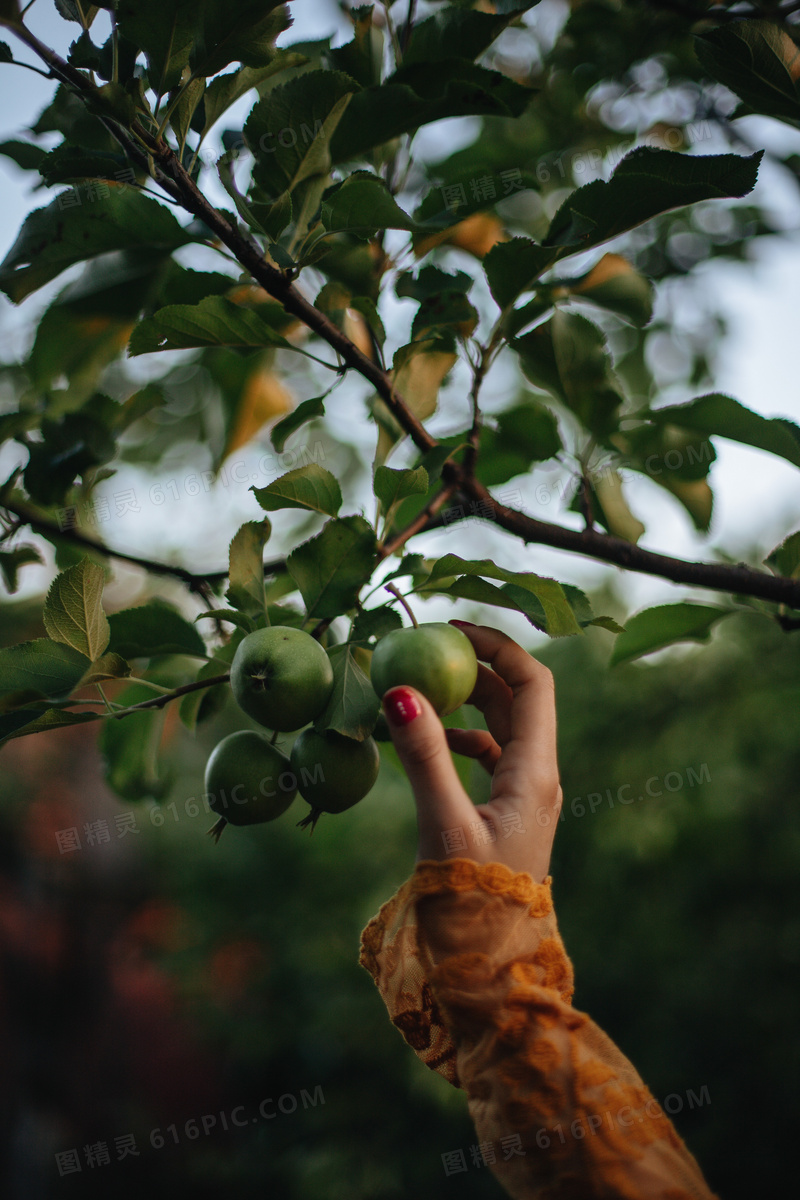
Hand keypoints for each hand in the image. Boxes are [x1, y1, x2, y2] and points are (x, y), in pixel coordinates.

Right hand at [380, 621, 562, 883]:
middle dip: (479, 666)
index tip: (453, 628)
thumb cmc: (473, 902)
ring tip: (424, 685)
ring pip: (503, 726)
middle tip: (431, 646)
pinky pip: (490, 756)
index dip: (498, 647)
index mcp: (535, 772)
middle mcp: (537, 777)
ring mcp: (524, 796)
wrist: (490, 969)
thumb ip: (423, 757)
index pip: (533, 684)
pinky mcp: (506, 814)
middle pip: (518, 698)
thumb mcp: (444, 823)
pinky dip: (462, 737)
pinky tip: (431, 740)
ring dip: (469, 699)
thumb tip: (399, 692)